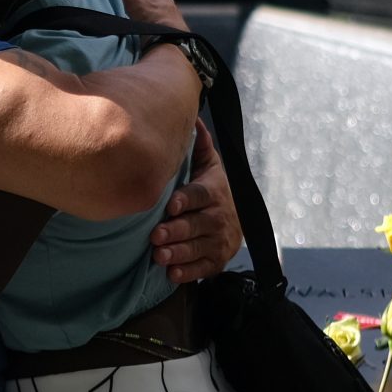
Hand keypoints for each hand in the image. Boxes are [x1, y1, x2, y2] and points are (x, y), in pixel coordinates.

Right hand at [99, 0, 186, 32]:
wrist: (170, 46)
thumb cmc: (151, 17)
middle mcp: (160, 1)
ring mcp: (163, 18)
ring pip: (143, 9)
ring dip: (130, 10)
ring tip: (114, 14)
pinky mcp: (163, 33)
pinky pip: (146, 24)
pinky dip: (136, 25)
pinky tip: (129, 31)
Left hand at [149, 119, 241, 282]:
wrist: (236, 219)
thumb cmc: (210, 188)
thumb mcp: (208, 165)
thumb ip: (198, 145)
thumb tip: (191, 117)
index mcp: (214, 191)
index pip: (200, 194)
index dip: (186, 200)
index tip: (170, 205)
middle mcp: (218, 217)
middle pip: (198, 224)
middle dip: (177, 231)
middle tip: (155, 235)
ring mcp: (218, 241)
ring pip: (199, 248)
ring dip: (179, 253)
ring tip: (159, 256)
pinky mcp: (216, 261)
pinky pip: (203, 268)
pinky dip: (188, 272)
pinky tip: (172, 273)